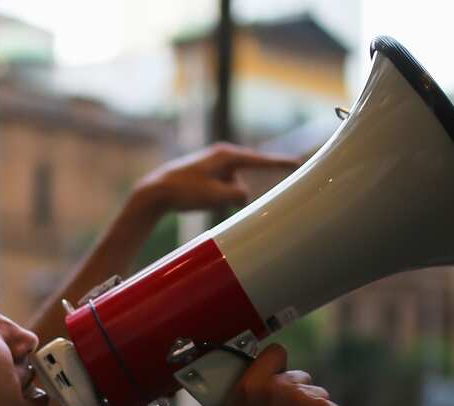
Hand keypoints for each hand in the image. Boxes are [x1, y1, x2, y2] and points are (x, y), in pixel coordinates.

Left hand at [132, 143, 301, 215]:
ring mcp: (213, 166)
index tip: (298, 164)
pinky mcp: (206, 175)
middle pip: (244, 177)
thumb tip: (245, 195)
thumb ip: (238, 196)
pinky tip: (200, 201)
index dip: (280, 164)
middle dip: (239, 193)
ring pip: (232, 187)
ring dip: (226, 199)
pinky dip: (218, 198)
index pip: (260, 160)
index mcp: (226, 156)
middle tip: (228, 200)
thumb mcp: (216, 197)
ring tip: (202, 201)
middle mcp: (221, 157)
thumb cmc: (185, 191)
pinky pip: (221, 190)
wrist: (155, 191)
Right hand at [226, 343, 344, 405]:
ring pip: (316, 394)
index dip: (278, 363)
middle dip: (297, 394)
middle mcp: (278, 387)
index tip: (280, 372)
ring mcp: (306, 397)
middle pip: (298, 376)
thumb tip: (258, 387)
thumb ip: (249, 401)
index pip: (274, 353)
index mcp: (251, 388)